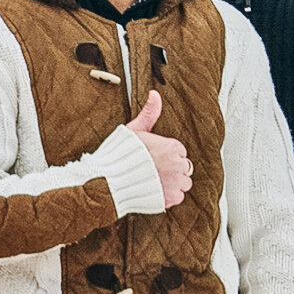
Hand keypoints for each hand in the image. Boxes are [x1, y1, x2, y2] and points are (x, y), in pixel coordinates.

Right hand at [123, 91, 192, 210]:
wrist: (108, 182)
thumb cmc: (118, 155)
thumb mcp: (134, 129)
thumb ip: (149, 113)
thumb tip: (154, 94)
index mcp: (171, 147)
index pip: (180, 151)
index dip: (167, 154)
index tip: (155, 157)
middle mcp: (176, 165)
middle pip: (184, 167)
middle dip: (172, 168)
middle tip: (155, 170)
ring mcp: (173, 184)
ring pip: (184, 183)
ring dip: (173, 183)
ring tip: (155, 181)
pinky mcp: (169, 199)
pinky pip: (178, 197)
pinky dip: (169, 196)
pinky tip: (156, 191)